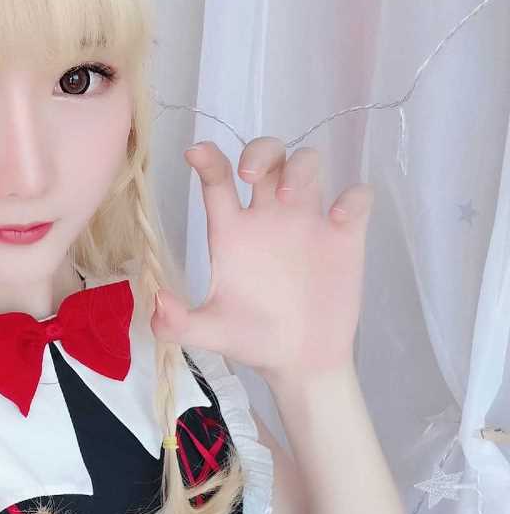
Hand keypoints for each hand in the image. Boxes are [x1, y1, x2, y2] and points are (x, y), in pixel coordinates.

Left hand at [150, 138, 374, 379]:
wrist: (298, 363)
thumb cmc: (251, 340)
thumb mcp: (210, 332)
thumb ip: (178, 323)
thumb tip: (157, 300)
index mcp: (232, 231)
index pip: (218, 181)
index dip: (208, 160)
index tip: (198, 152)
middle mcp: (268, 217)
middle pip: (267, 156)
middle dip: (260, 150)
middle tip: (251, 174)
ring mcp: (307, 222)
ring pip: (307, 164)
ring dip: (300, 167)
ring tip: (289, 197)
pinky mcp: (344, 236)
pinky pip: (356, 198)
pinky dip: (352, 199)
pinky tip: (338, 220)